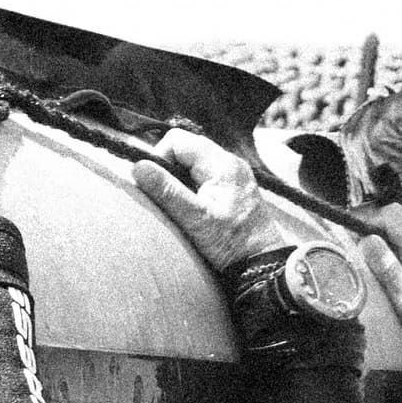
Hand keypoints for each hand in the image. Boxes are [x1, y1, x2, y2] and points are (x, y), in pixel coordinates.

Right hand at [129, 122, 295, 284]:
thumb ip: (167, 191)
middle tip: (167, 196)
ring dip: (182, 177)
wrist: (262, 262)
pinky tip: (196, 206)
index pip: (178, 140)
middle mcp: (230, 162)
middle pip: (187, 148)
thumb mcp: (195, 218)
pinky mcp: (236, 185)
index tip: (155, 184)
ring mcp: (235, 173)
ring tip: (182, 204)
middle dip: (170, 167)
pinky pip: (207, 173)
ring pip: (196, 160)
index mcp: (221, 164)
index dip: (159, 157)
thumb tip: (138, 167)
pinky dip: (195, 184)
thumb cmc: (231, 243)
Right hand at [360, 211, 401, 388]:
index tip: (352, 238)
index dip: (369, 221)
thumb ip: (388, 269)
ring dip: (390, 233)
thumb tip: (368, 239)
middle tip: (361, 247)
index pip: (392, 215)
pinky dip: (401, 243)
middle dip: (378, 224)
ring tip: (374, 256)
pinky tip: (394, 265)